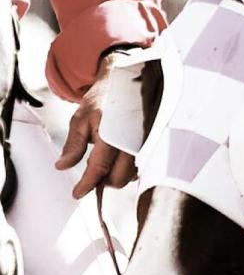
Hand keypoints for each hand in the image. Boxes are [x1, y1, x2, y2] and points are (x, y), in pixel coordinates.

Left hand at [55, 52, 137, 198]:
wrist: (125, 81)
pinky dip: (127, 168)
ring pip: (131, 174)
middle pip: (119, 178)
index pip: (99, 168)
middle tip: (91, 176)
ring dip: (115, 175)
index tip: (77, 193)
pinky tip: (117, 158)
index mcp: (112, 134)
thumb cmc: (102, 99)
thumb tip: (62, 166)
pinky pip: (140, 165)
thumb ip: (74, 144)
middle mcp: (131, 140)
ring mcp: (144, 142)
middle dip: (102, 182)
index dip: (87, 184)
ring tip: (104, 163)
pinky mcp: (150, 142)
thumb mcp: (81, 118)